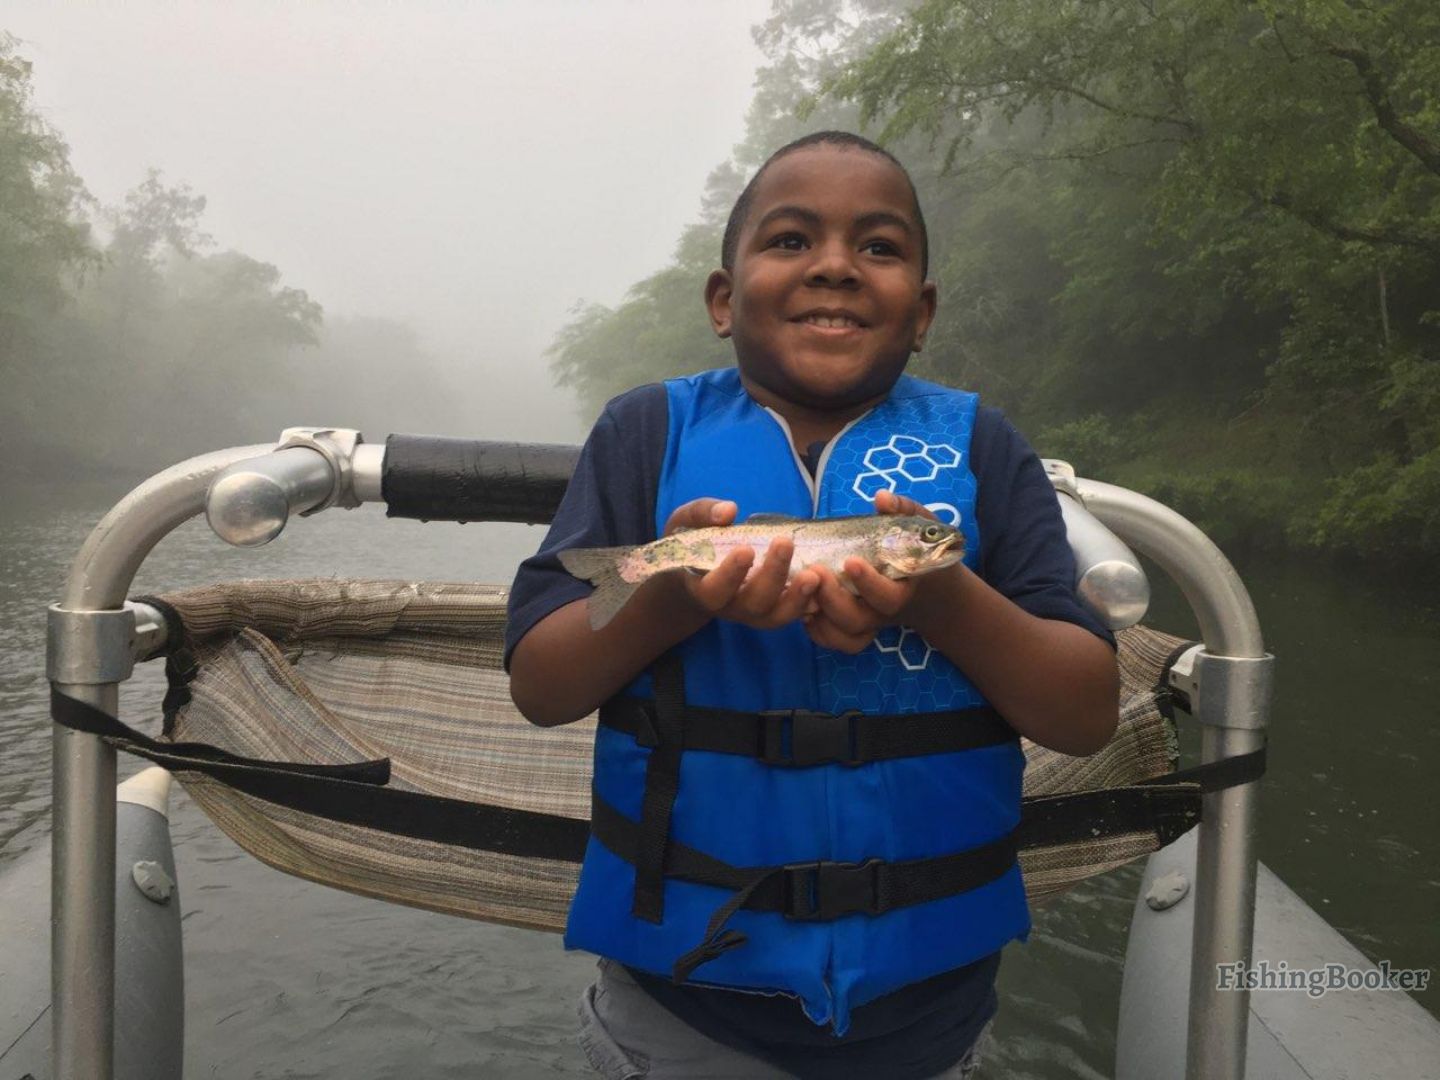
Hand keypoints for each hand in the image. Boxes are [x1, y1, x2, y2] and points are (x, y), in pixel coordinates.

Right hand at [661, 498, 817, 629]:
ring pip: (777, 616)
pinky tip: (824, 583)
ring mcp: (753, 613)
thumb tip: (728, 510)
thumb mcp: (684, 524)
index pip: (714, 590)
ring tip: (815, 574)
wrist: (695, 575)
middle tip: (785, 543)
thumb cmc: (690, 544)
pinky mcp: (773, 610)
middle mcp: (730, 607)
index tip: (746, 549)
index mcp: (703, 588)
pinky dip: (809, 602)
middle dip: (772, 575)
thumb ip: (701, 515)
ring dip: (797, 598)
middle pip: (753, 603)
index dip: (730, 574)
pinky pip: (793, 613)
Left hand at [802, 490, 942, 652]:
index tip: (850, 560)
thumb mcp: (915, 524)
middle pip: (857, 619)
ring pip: (843, 634)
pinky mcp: (852, 628)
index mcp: (903, 588)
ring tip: (802, 586)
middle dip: (832, 598)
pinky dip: (818, 632)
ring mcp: (867, 622)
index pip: (888, 596)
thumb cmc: (914, 546)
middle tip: (814, 571)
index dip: (868, 583)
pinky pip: (834, 641)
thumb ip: (902, 510)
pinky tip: (804, 608)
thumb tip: (882, 498)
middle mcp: (883, 611)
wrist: (923, 584)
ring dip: (820, 615)